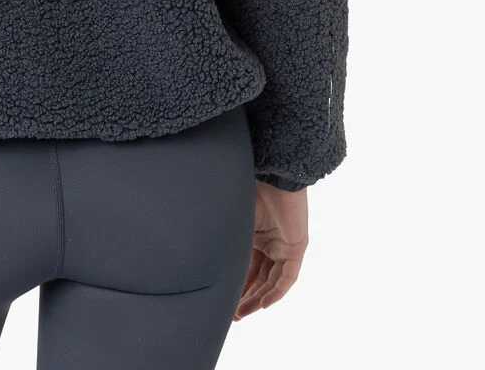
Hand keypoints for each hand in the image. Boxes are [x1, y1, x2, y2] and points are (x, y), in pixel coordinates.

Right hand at [234, 182, 308, 318]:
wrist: (273, 174)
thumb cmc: (249, 189)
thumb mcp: (232, 218)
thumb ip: (222, 236)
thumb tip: (193, 251)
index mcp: (253, 234)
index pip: (245, 266)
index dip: (235, 284)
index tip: (223, 300)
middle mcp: (269, 242)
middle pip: (258, 277)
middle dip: (245, 297)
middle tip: (232, 314)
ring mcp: (284, 246)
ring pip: (271, 281)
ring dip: (258, 299)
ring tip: (242, 313)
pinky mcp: (296, 248)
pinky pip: (287, 277)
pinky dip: (276, 292)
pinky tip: (263, 304)